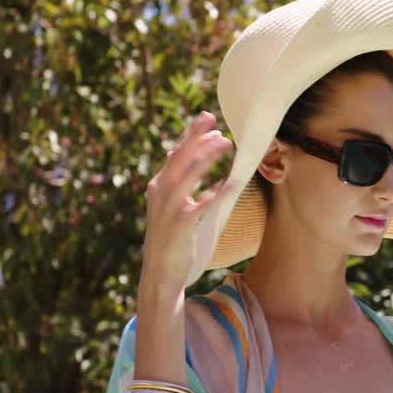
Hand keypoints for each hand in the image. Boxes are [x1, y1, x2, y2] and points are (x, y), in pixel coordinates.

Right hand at [141, 111, 240, 290]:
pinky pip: (202, 204)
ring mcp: (169, 208)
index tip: (207, 119)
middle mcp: (160, 193)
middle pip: (179, 157)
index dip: (190, 136)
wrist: (160, 272)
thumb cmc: (171, 240)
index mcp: (158, 187)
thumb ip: (181, 188)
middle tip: (213, 119)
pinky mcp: (181, 225)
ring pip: (188, 174)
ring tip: (226, 143)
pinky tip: (233, 182)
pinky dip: (218, 192)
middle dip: (196, 136)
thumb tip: (198, 167)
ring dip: (207, 156)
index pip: (175, 154)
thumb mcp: (173, 209)